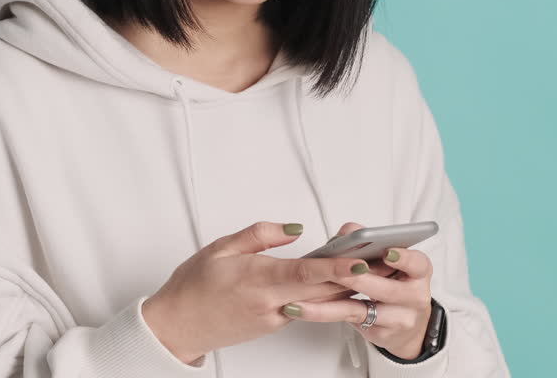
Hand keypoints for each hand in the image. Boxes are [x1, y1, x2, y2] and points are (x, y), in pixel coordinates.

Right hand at [141, 221, 380, 364]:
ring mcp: (274, 318)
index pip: (305, 271)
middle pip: (321, 288)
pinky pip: (305, 307)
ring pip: (316, 300)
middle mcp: (270, 303)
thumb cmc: (193, 287)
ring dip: (343, 285)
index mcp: (256, 280)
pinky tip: (338, 282)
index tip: (360, 258)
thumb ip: (259, 235)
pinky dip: (323, 295)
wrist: (176, 327)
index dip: (336, 266)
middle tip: (380, 257)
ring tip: (369, 266)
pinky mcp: (273, 325)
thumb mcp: (220, 248)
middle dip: (353, 274)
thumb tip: (292, 228)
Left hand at [278, 222, 434, 359]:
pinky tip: (301, 309)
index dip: (403, 258)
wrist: (406, 322)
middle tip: (333, 269)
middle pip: (386, 288)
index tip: (387, 252)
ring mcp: (399, 319)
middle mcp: (414, 297)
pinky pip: (349, 321)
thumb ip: (368, 242)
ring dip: (329, 304)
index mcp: (419, 272)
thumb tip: (347, 233)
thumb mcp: (388, 260)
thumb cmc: (393, 281)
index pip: (417, 263)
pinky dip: (323, 313)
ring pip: (362, 309)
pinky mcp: (380, 334)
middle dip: (357, 278)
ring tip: (301, 300)